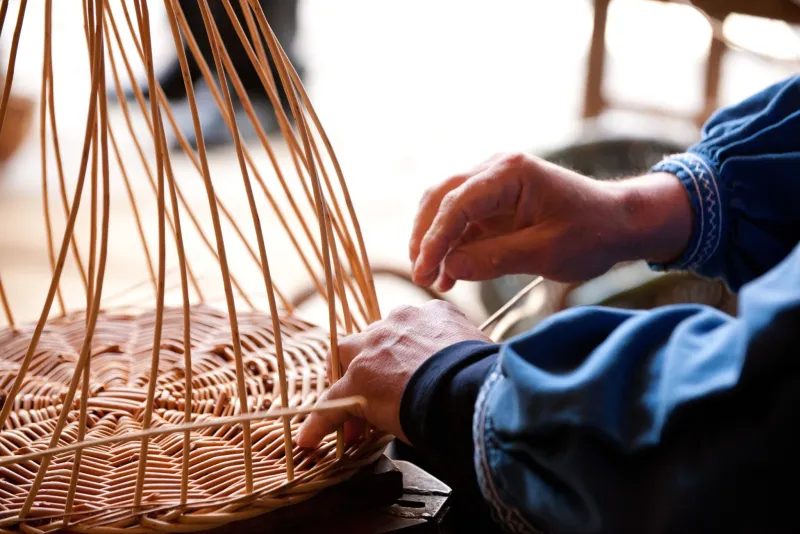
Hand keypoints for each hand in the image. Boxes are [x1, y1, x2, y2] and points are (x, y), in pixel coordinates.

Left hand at [296, 300, 488, 446]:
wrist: (468, 387)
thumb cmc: (484, 375)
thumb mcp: (479, 352)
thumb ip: (465, 355)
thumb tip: (479, 371)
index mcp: (431, 315)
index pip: (407, 331)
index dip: (403, 356)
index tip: (408, 378)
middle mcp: (399, 322)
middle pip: (373, 340)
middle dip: (372, 366)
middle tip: (380, 396)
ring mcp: (375, 347)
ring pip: (347, 360)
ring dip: (349, 385)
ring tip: (353, 419)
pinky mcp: (358, 380)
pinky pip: (331, 402)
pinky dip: (320, 422)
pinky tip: (311, 439)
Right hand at [409, 152, 692, 290]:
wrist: (618, 223)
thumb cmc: (591, 233)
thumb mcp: (547, 252)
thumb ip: (495, 259)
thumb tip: (448, 267)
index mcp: (510, 173)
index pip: (457, 203)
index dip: (435, 239)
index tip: (424, 272)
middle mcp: (495, 170)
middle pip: (440, 198)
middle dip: (425, 237)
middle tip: (421, 276)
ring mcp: (492, 185)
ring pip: (444, 208)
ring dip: (434, 242)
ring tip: (433, 280)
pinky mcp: (493, 204)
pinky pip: (461, 223)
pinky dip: (451, 247)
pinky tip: (449, 276)